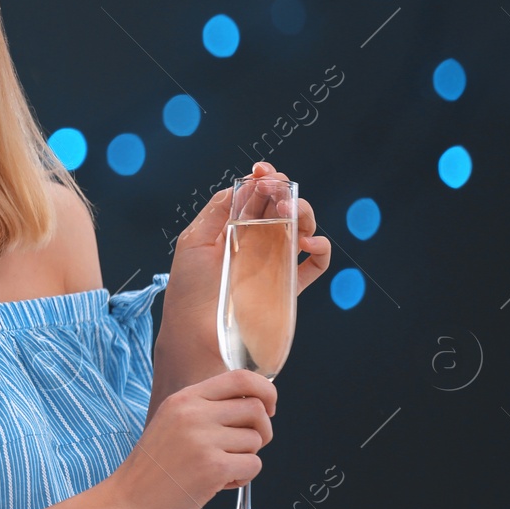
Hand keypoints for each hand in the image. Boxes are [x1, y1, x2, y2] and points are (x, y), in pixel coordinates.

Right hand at [98, 370, 276, 508]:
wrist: (128, 503)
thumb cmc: (153, 468)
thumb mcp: (171, 422)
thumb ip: (205, 409)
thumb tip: (254, 405)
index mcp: (185, 398)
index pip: (241, 377)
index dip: (265, 391)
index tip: (268, 408)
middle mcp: (193, 413)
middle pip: (255, 409)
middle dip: (261, 431)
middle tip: (243, 449)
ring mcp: (203, 439)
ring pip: (256, 440)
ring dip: (246, 458)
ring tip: (219, 470)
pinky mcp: (213, 468)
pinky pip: (253, 465)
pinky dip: (242, 478)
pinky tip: (219, 484)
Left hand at [163, 161, 332, 344]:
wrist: (196, 337)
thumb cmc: (189, 290)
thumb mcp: (194, 242)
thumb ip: (218, 211)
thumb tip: (245, 184)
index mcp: (232, 228)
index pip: (255, 196)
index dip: (263, 179)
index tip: (263, 171)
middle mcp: (256, 242)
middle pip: (281, 207)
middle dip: (284, 191)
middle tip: (278, 191)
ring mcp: (274, 263)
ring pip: (301, 228)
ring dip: (304, 213)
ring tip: (292, 214)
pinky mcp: (289, 287)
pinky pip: (315, 263)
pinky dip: (321, 249)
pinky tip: (309, 243)